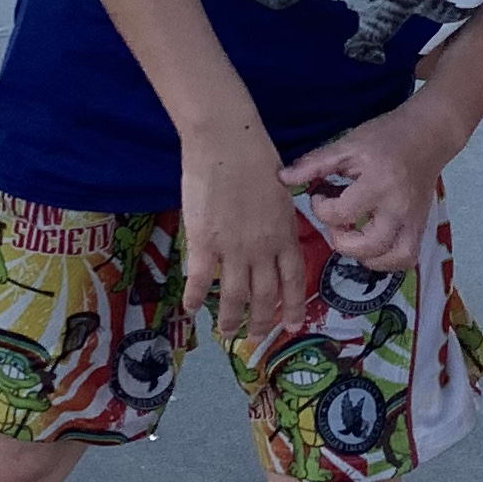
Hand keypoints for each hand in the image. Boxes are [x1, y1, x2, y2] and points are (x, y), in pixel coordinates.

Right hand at [180, 126, 306, 350]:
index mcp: (285, 234)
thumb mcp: (282, 192)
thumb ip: (279, 220)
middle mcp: (262, 249)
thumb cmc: (257, 158)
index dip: (291, 306)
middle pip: (264, 295)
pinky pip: (199, 278)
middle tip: (254, 338)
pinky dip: (195, 297)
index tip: (290, 326)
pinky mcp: (203, 241)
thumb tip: (277, 235)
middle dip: (260, 322)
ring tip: (225, 332)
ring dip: (230, 318)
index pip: (292, 280)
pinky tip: (190, 309)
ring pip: (234, 295)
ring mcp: (233, 248)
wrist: (227, 143)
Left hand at [278, 92, 460, 273]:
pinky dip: (387, 260)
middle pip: (366, 246)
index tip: (320, 195)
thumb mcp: (347, 144)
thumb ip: (314, 164)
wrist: (427, 135)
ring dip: (365, 256)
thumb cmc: (385, 137)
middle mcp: (399, 207)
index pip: (341, 214)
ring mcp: (413, 220)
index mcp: (378, 183)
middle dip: (340, 239)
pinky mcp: (421, 227)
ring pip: (391, 259)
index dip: (320, 208)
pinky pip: (406, 258)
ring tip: (354, 237)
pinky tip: (373, 246)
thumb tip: (282, 179)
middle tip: (336, 221)